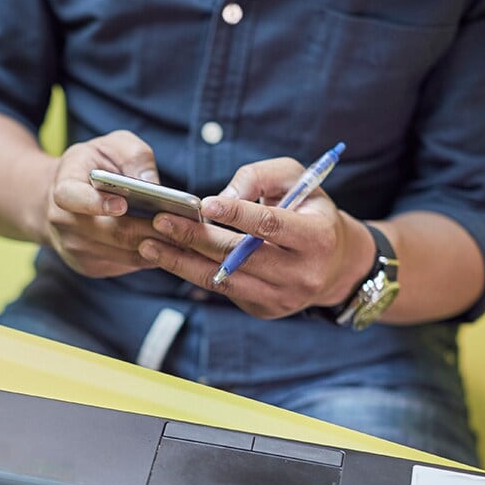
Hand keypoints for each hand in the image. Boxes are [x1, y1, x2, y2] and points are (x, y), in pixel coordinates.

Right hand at [41, 130, 168, 277]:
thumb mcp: (112, 146)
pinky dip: (150, 257)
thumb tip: (153, 184)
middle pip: (110, 232)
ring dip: (156, 247)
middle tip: (181, 227)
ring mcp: (74, 249)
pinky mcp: (89, 266)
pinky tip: (171, 246)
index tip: (122, 204)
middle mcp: (63, 223)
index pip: (72, 198)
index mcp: (63, 187)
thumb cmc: (94, 165)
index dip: (95, 203)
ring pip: (123, 253)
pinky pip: (125, 265)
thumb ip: (134, 156)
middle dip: (147, 230)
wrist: (65, 198)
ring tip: (186, 237)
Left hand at [137, 157, 373, 318]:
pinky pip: (221, 289)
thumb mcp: (300, 180)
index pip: (270, 225)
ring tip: (149, 243)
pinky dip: (191, 273)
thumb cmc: (311, 212)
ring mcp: (281, 297)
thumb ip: (263, 175)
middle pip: (239, 256)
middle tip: (160, 221)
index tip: (204, 202)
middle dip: (196, 237)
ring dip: (181, 261)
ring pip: (223, 278)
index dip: (237, 213)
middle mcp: (301, 274)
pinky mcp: (263, 309)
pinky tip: (166, 257)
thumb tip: (223, 194)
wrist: (335, 264)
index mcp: (317, 239)